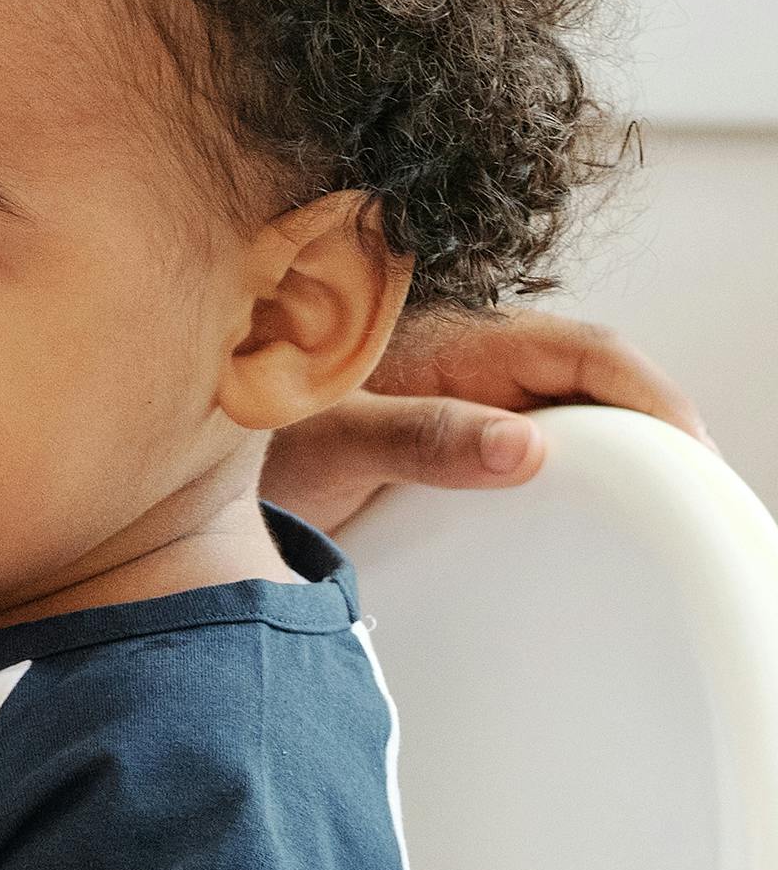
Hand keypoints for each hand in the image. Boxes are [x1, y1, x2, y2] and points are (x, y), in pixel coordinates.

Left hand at [268, 303, 705, 535]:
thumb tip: (529, 448)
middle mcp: (464, 365)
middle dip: (648, 431)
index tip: (689, 452)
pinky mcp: (441, 441)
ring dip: (610, 458)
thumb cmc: (244, 427)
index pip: (582, 351)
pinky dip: (567, 479)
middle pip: (587, 385)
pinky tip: (581, 527)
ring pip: (561, 417)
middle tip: (691, 506)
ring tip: (656, 520)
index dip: (648, 394)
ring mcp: (456, 404)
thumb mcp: (333, 439)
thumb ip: (421, 439)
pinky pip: (526, 449)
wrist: (179, 464)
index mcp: (449, 342)